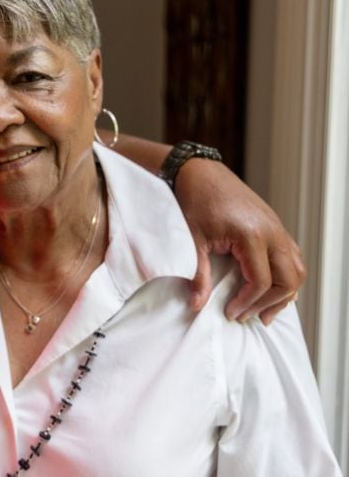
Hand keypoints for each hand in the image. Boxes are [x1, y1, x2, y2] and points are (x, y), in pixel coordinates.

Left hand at [174, 158, 305, 324]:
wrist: (199, 172)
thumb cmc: (194, 202)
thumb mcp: (192, 240)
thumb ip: (198, 274)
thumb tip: (197, 305)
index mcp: (251, 235)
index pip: (261, 281)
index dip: (247, 302)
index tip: (231, 313)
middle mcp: (271, 232)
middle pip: (288, 279)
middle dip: (270, 303)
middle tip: (248, 317)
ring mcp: (276, 227)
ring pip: (296, 269)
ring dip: (284, 292)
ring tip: (263, 311)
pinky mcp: (274, 225)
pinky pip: (291, 256)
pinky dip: (286, 276)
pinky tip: (271, 289)